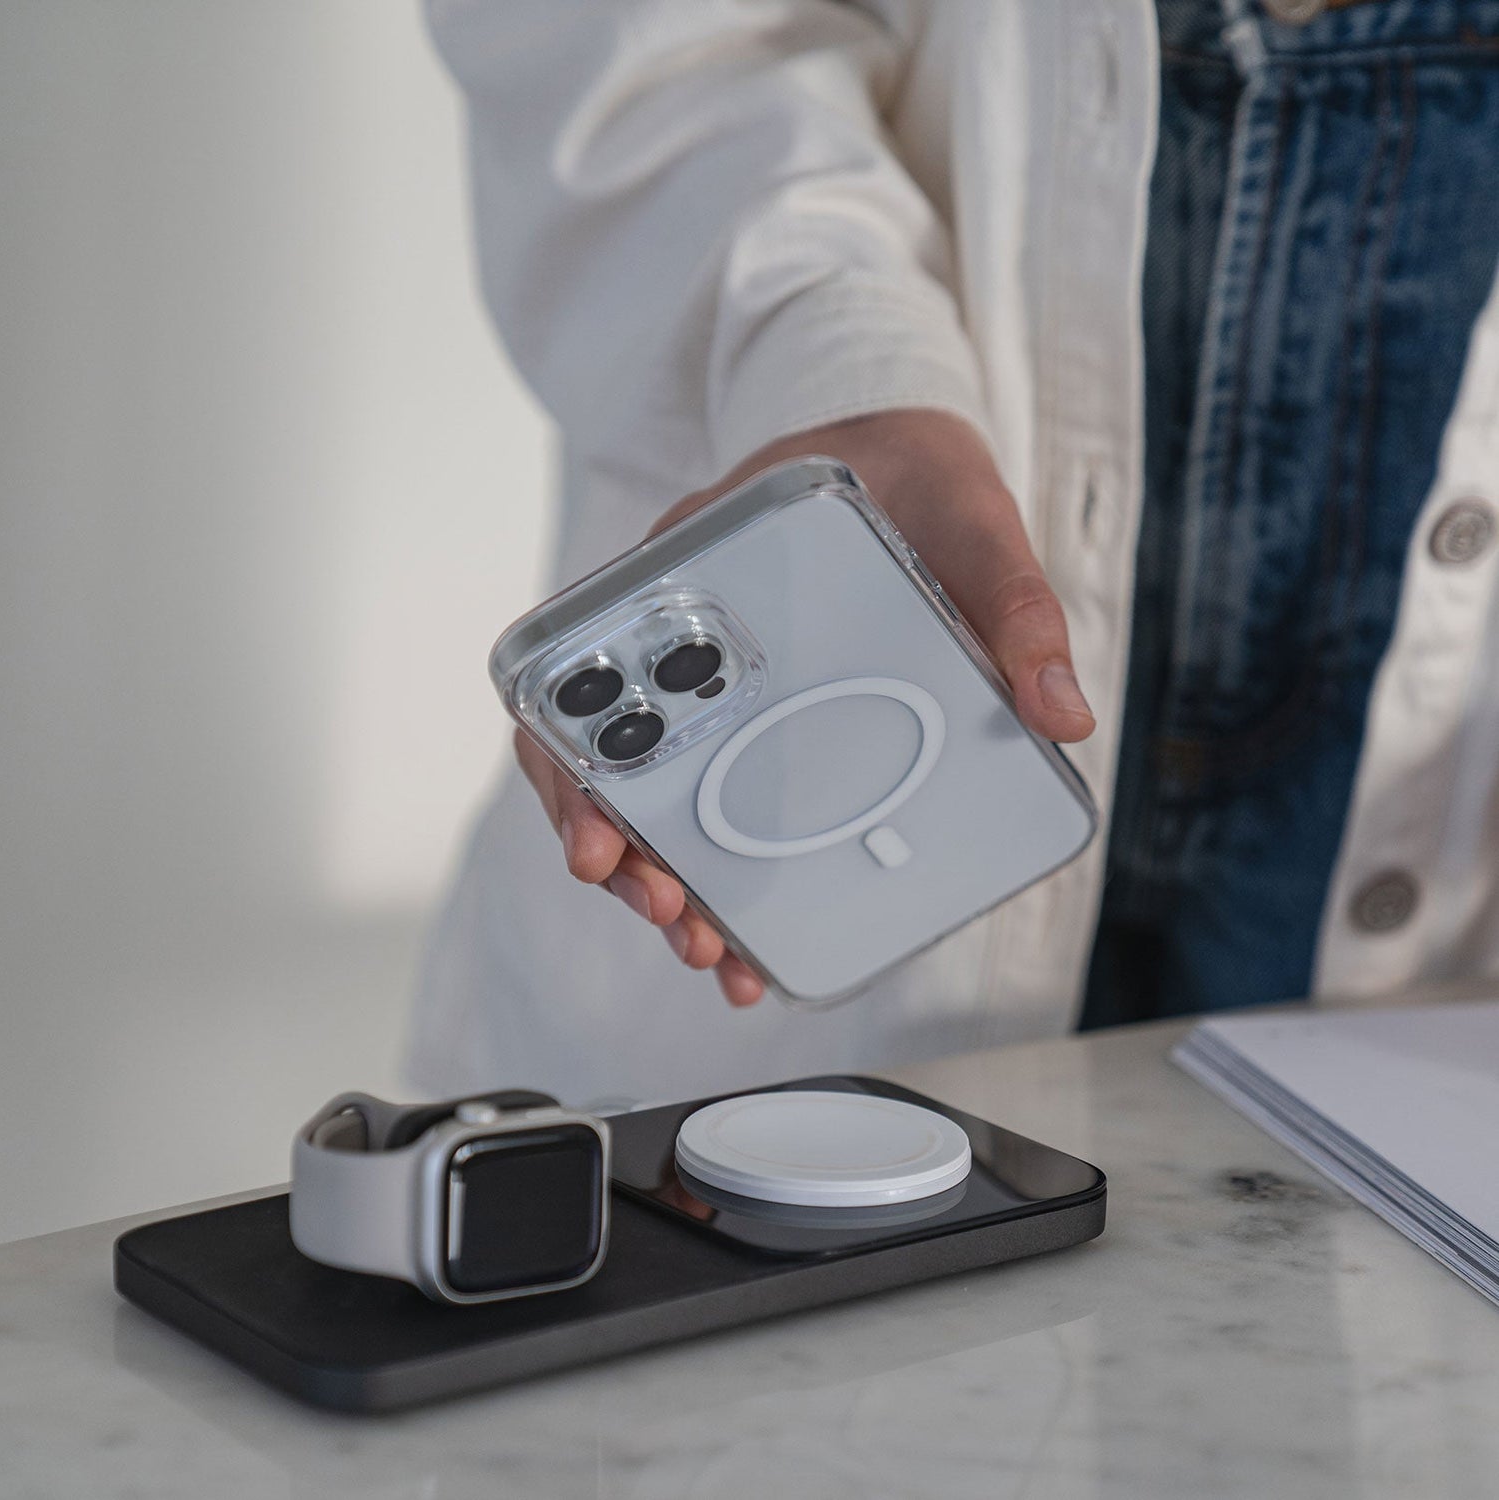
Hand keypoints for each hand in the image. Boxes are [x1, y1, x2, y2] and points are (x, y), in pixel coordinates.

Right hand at [515, 408, 1094, 1007]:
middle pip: (592, 753)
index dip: (572, 766)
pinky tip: (744, 929)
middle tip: (670, 911)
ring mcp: (709, 679)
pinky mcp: (750, 715)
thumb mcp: (968, 517)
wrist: (907, 442)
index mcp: (691, 567)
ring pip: (641, 790)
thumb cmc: (915, 470)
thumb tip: (1059, 714)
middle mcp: (676, 628)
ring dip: (661, 876)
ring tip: (707, 944)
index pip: (580, 672)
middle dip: (618, 847)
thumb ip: (1011, 604)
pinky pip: (705, 791)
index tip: (605, 837)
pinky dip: (712, 865)